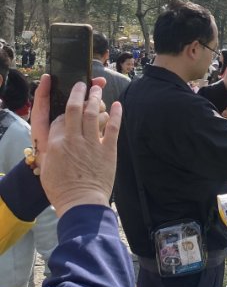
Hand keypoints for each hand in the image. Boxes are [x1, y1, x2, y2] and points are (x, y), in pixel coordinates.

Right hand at [38, 79, 121, 217]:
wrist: (81, 202)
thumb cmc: (62, 189)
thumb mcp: (47, 167)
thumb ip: (52, 149)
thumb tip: (58, 137)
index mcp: (55, 143)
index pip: (59, 118)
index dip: (65, 109)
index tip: (71, 102)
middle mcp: (72, 139)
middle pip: (75, 109)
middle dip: (79, 92)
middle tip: (83, 83)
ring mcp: (91, 144)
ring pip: (94, 114)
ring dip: (97, 98)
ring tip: (98, 88)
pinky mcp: (108, 150)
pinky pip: (113, 127)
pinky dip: (116, 114)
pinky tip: (118, 105)